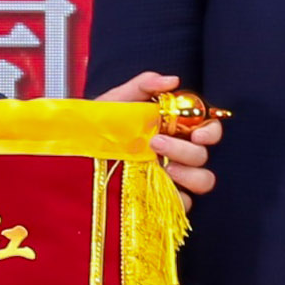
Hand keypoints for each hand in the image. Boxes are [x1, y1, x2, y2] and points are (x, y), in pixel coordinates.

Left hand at [98, 71, 221, 195]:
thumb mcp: (116, 101)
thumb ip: (143, 86)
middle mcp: (176, 154)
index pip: (207, 129)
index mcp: (173, 129)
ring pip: (202, 180)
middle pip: (202, 155)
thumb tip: (172, 81)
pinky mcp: (162, 199)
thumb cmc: (97, 126)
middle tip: (156, 143)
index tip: (197, 134)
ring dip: (189, 175)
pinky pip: (184, 203)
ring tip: (163, 168)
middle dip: (185, 150)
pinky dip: (178, 199)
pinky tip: (157, 189)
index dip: (210, 131)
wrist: (73, 153)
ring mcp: (171, 178)